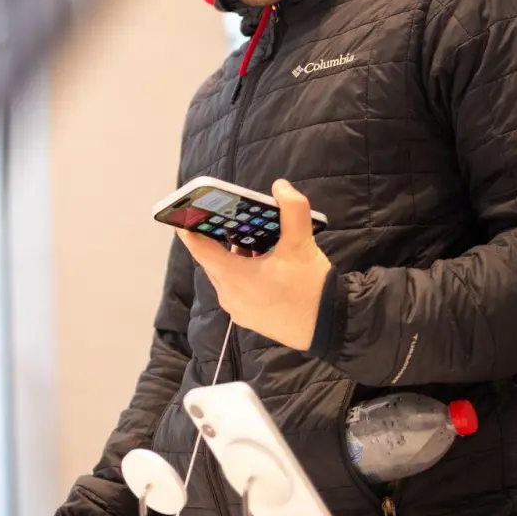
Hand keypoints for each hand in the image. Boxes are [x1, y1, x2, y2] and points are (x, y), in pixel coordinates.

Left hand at [176, 179, 330, 351]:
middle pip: (212, 259)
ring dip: (235, 255)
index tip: (184, 210)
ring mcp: (237, 309)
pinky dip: (244, 272)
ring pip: (226, 273)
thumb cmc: (312, 289)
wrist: (332, 328)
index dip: (188, 226)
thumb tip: (281, 187)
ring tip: (251, 237)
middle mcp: (228, 294)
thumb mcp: (302, 245)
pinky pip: (237, 288)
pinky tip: (264, 261)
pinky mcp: (249, 317)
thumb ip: (292, 210)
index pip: (198, 247)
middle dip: (218, 237)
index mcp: (233, 276)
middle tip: (226, 216)